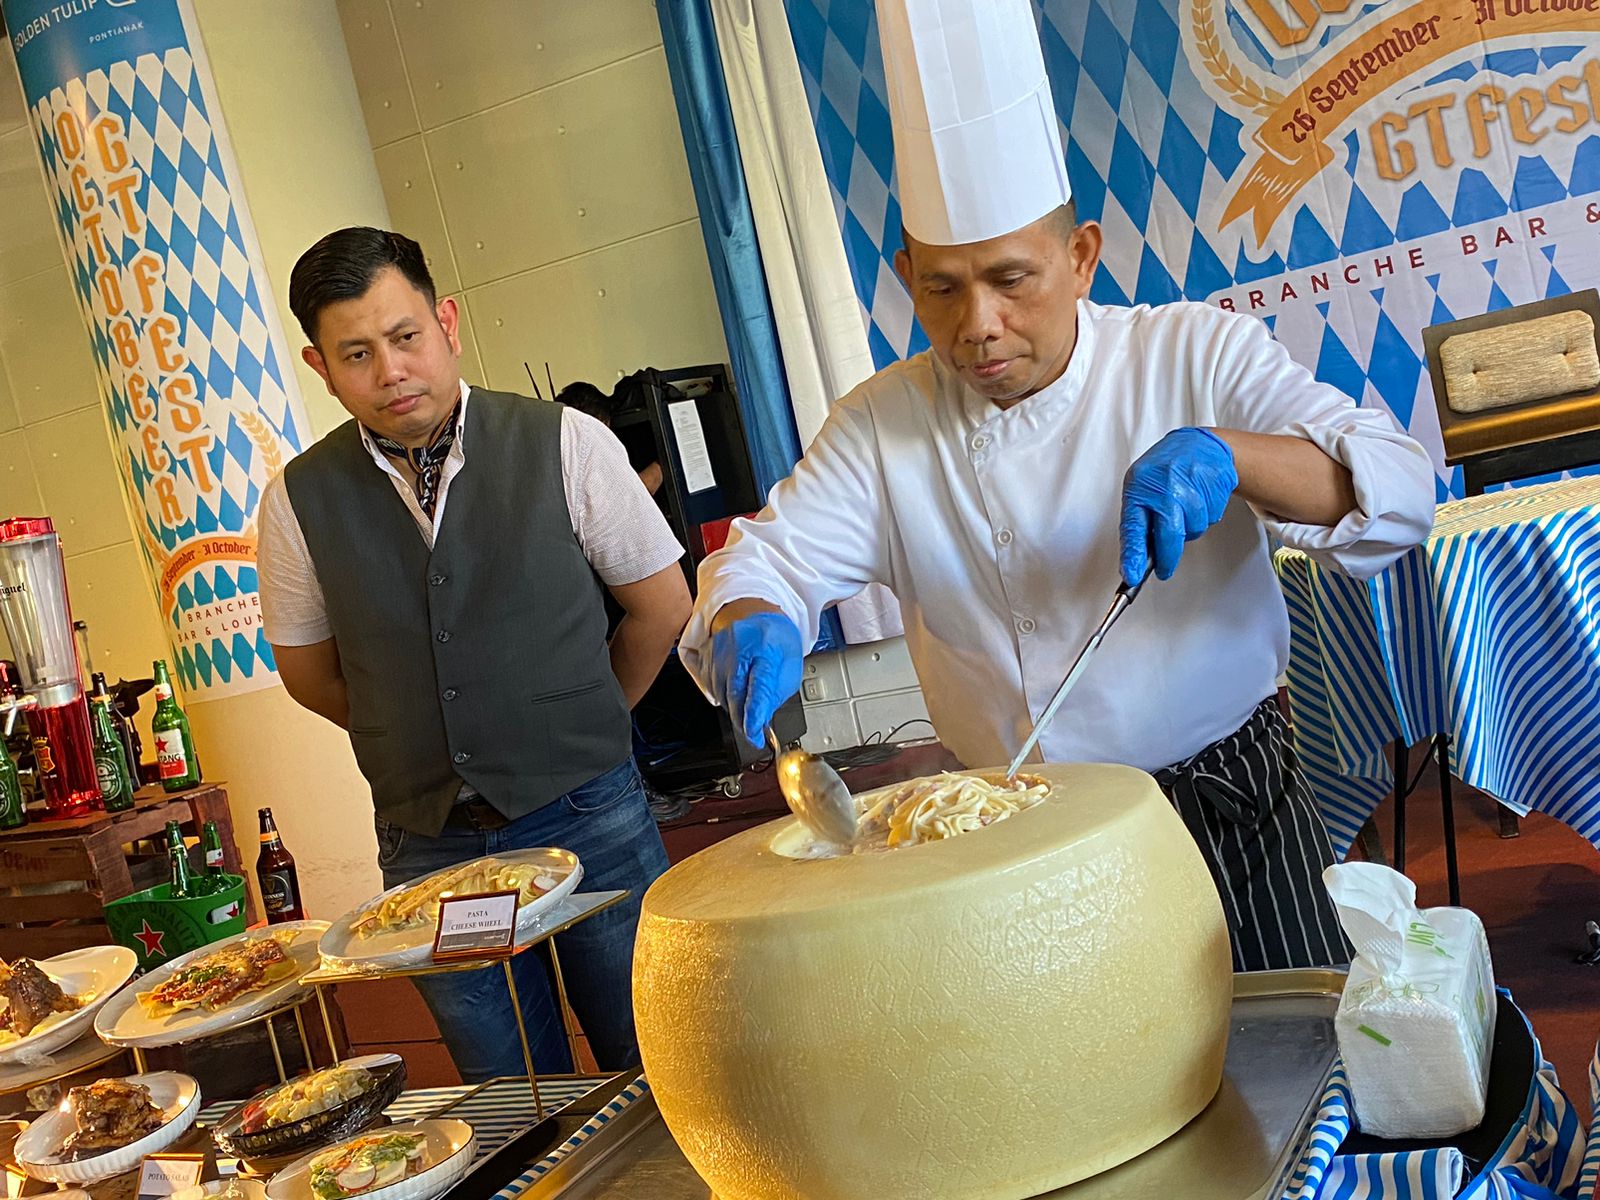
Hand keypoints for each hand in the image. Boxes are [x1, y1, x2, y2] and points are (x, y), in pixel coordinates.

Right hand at [708, 611, 803, 745]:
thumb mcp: (790, 666)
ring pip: (720, 693)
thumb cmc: (776, 638)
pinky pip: (710, 685)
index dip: (755, 714)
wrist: (755, 612)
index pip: (758, 686)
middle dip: (744, 719)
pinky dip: (722, 694)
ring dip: (734, 707)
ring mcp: (718, 648)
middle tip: (753, 730)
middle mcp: (738, 645)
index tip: (754, 734)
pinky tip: (734, 687)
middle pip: (735, 694)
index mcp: (766, 646)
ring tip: (747, 702)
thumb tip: (761, 720)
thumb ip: (776, 694)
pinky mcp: (706, 653)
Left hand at [1119, 428, 1237, 583]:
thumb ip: (1138, 521)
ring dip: (1189, 529)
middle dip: (1166, 558)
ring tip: (1183, 509)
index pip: (1133, 526)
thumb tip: (1135, 560)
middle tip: (1163, 570)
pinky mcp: (1215, 486)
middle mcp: (1165, 485)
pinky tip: (1199, 499)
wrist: (1199, 445)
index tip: (1131, 576)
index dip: (1132, 554)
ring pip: (1193, 529)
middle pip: (1169, 534)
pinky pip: (1210, 519)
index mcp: (1140, 485)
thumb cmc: (1164, 471)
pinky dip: (1204, 517)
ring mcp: (1192, 485)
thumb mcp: (1140, 488)